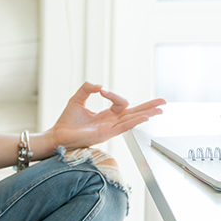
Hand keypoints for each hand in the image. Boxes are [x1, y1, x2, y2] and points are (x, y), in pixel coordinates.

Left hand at [45, 82, 164, 151]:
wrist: (57, 135)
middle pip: (134, 113)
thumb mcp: (78, 98)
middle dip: (149, 107)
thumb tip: (100, 85)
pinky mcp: (105, 134)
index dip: (114, 94)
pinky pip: (123, 127)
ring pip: (132, 119)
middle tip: (163, 102)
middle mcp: (111, 122)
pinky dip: (134, 121)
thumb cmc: (67, 121)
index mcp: (106, 115)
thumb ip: (88, 88)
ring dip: (146, 113)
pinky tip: (144, 117)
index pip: (121, 103)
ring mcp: (110, 129)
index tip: (101, 91)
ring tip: (159, 109)